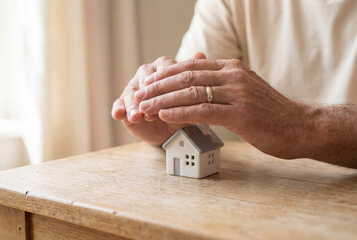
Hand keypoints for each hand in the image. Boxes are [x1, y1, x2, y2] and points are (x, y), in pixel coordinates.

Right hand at [111, 53, 205, 145]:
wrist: (173, 128)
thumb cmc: (183, 108)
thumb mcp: (192, 95)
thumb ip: (192, 76)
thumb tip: (201, 54)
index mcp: (163, 66)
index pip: (163, 72)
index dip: (165, 85)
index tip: (168, 97)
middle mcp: (146, 74)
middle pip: (144, 81)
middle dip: (148, 96)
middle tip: (150, 109)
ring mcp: (133, 88)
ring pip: (131, 93)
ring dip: (133, 105)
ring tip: (137, 116)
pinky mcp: (123, 103)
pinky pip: (118, 104)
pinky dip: (119, 109)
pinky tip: (119, 114)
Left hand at [134, 58, 312, 158]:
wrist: (301, 126)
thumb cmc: (269, 113)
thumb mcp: (243, 90)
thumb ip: (220, 84)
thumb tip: (194, 84)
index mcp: (230, 68)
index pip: (188, 67)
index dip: (163, 76)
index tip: (145, 85)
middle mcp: (232, 75)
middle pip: (185, 77)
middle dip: (157, 87)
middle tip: (138, 97)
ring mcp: (237, 93)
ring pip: (190, 93)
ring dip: (163, 101)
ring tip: (144, 108)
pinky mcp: (241, 113)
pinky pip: (204, 110)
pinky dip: (180, 112)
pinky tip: (164, 116)